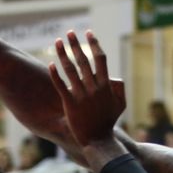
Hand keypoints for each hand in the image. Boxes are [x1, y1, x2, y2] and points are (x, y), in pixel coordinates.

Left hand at [48, 30, 125, 148]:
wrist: (98, 140)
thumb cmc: (108, 122)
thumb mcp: (121, 105)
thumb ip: (119, 89)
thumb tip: (115, 78)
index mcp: (105, 85)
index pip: (100, 58)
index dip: (94, 44)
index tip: (88, 33)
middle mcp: (93, 88)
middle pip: (84, 60)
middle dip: (76, 44)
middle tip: (70, 33)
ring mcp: (81, 96)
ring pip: (70, 70)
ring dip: (63, 54)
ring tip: (58, 42)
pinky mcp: (70, 104)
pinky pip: (61, 86)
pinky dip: (56, 74)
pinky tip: (51, 64)